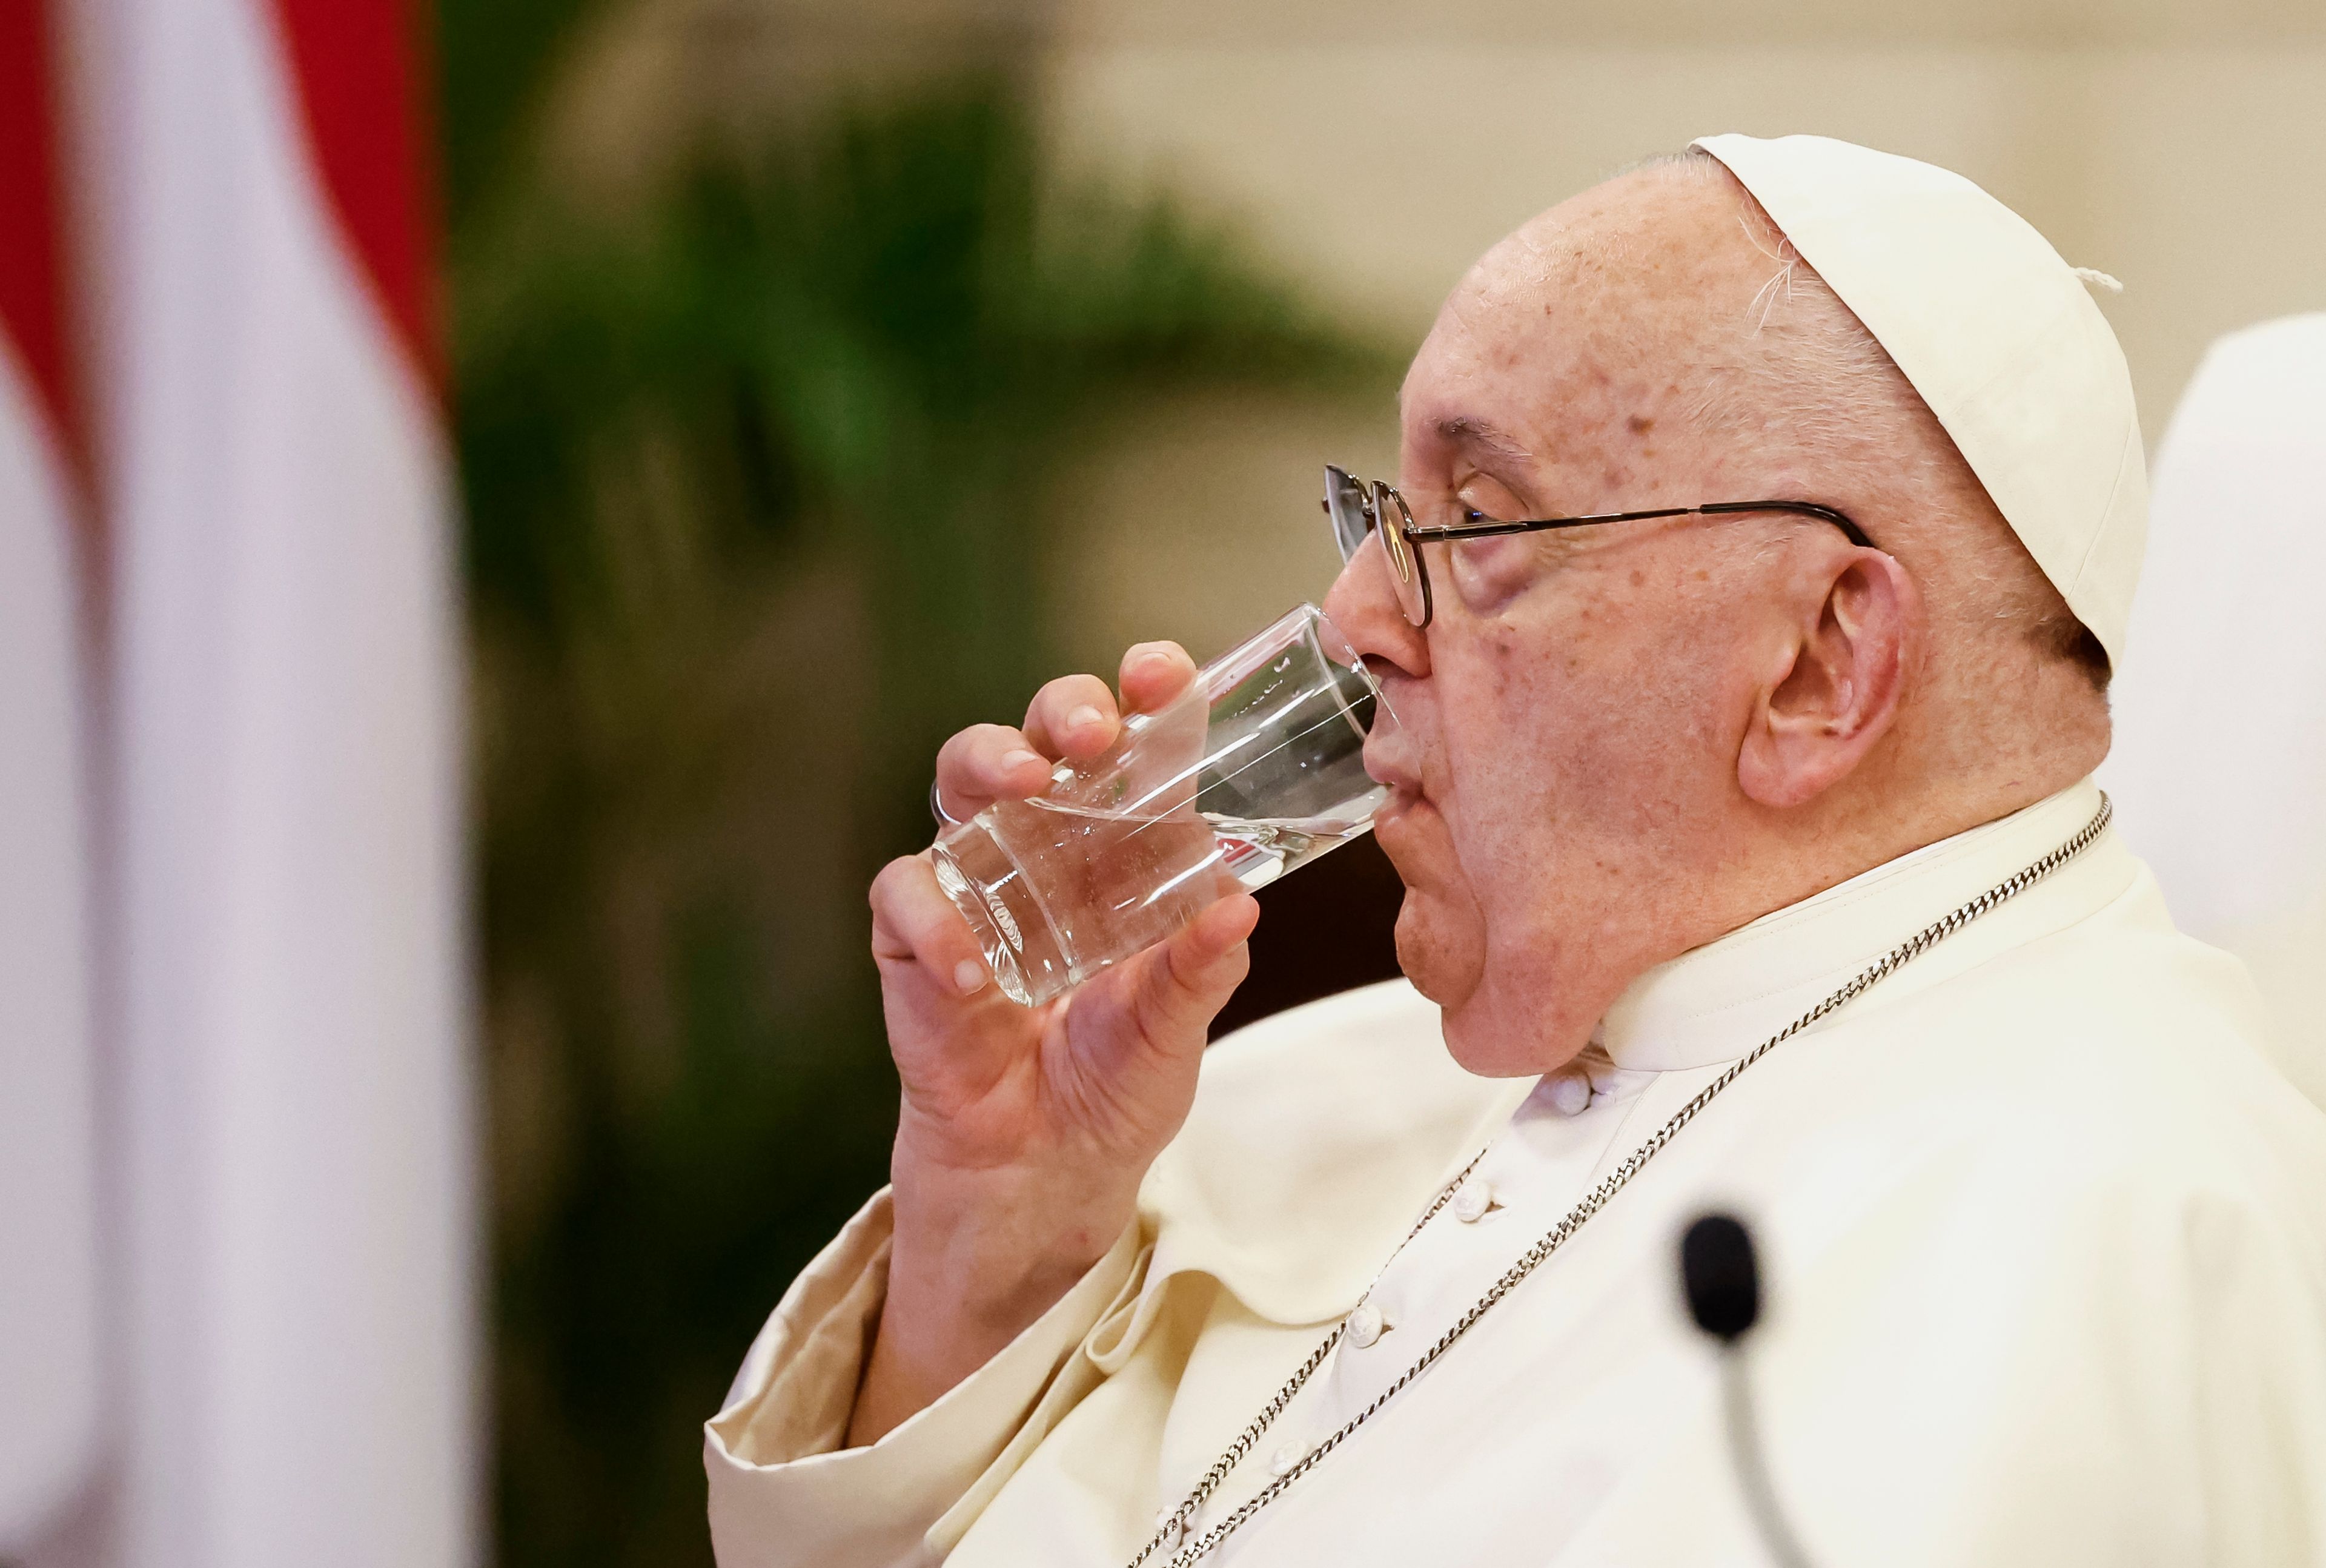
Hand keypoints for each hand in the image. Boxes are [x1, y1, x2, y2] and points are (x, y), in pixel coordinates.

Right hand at [850, 641, 1259, 1443]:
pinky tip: (977, 974)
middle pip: (1037, 738)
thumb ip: (1201, 968)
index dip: (1142, 695)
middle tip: (1089, 731)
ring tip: (1020, 782)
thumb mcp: (1174, 1026)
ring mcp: (975, 885)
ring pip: (959, 784)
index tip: (1162, 675)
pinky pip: (908, 898)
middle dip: (1060, 712)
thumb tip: (1238, 906)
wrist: (1048, 1171)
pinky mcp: (913, 941)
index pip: (1131, 744)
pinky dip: (938, 923)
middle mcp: (1046, 847)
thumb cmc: (1117, 1082)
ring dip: (985, 764)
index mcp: (1121, 847)